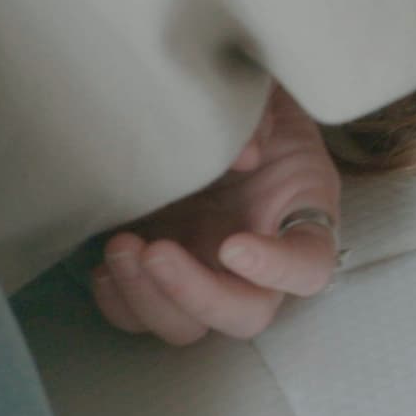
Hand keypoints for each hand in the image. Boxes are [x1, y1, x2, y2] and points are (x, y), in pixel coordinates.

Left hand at [90, 82, 341, 343]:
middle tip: (156, 251)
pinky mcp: (160, 269)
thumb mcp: (264, 88)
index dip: (277, 269)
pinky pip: (141, 314)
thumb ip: (260, 114)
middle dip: (196, 295)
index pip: (309, 266)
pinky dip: (120, 302)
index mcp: (299, 209)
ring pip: (188, 327)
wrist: (199, 97)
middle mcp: (257, 255)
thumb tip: (241, 156)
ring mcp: (206, 269)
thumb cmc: (242, 92)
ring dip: (149, 299)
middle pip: (245, 315)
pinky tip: (105, 265)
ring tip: (122, 246)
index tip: (234, 245)